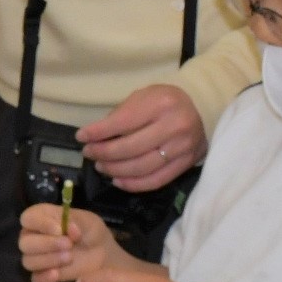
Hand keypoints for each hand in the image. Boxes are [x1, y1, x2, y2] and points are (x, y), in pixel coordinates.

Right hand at [18, 202, 121, 281]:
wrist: (102, 254)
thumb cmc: (91, 232)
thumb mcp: (88, 221)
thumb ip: (76, 221)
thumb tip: (67, 228)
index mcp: (40, 218)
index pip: (28, 218)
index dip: (40, 224)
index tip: (60, 229)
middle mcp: (33, 237)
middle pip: (24, 243)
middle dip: (46, 244)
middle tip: (68, 245)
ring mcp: (36, 257)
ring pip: (29, 261)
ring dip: (49, 260)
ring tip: (70, 257)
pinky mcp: (43, 275)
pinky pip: (35, 279)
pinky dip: (44, 277)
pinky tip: (57, 274)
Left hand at [78, 84, 206, 191]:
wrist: (200, 109)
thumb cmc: (164, 101)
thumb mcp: (142, 96)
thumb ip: (121, 115)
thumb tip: (95, 137)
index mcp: (161, 104)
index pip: (123, 122)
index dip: (98, 132)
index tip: (81, 137)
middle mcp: (175, 126)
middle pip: (131, 148)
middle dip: (104, 153)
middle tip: (89, 154)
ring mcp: (183, 148)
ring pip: (142, 167)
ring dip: (115, 170)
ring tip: (101, 166)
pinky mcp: (186, 164)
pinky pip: (155, 180)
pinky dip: (133, 184)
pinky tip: (117, 180)